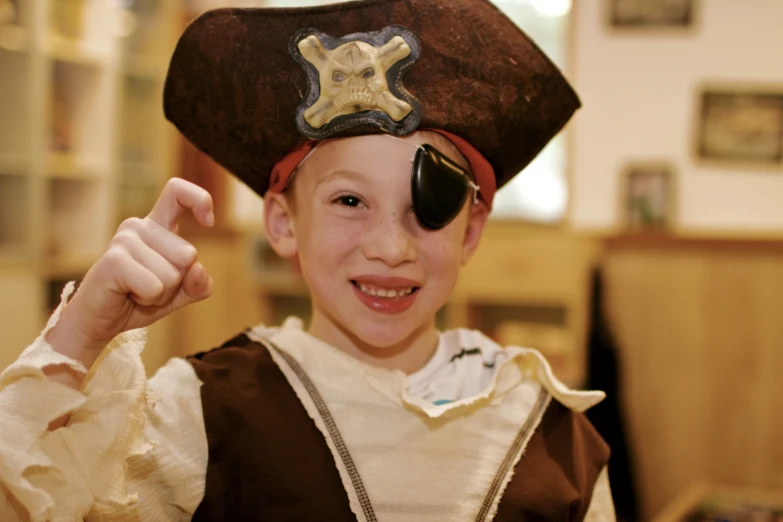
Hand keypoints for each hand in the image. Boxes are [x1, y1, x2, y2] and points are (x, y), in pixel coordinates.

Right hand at [49, 178, 214, 364]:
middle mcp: (139, 226)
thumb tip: (198, 270)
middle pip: (188, 254)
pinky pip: (155, 287)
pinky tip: (128, 295)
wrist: (100, 321)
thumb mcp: (179, 294)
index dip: (200, 200)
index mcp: (157, 226)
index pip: (178, 193)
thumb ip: (198, 284)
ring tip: (136, 291)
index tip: (209, 222)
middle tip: (149, 286)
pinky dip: (149, 299)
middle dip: (177, 282)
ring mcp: (124, 240)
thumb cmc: (140, 300)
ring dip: (161, 294)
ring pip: (173, 275)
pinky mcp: (114, 260)